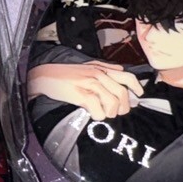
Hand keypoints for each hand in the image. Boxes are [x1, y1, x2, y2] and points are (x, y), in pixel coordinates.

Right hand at [27, 60, 145, 120]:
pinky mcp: (80, 94)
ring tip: (103, 114)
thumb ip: (104, 67)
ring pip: (112, 103)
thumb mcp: (86, 66)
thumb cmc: (64, 74)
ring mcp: (89, 84)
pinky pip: (97, 109)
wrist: (43, 76)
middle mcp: (98, 75)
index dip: (136, 87)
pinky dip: (98, 116)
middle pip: (122, 94)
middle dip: (123, 107)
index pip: (127, 77)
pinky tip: (92, 115)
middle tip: (117, 112)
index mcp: (101, 69)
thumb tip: (121, 70)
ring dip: (110, 113)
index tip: (138, 96)